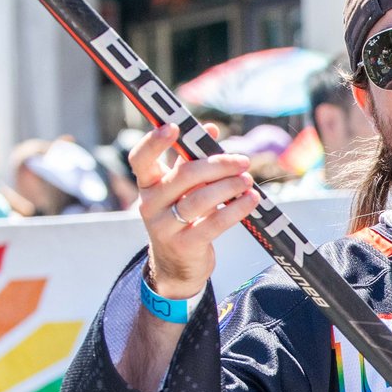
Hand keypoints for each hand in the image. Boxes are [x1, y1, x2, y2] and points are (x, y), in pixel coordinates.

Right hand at [126, 124, 259, 300]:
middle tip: (242, 161)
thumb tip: (210, 128)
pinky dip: (235, 209)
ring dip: (229, 186)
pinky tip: (251, 200)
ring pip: (200, 199)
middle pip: (184, 176)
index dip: (154, 141)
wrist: (177, 266)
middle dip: (217, 165)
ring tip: (247, 180)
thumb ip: (191, 160)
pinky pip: (214, 223)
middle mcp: (150, 204)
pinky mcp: (185, 245)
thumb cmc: (181, 217)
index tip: (175, 126)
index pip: (140, 159)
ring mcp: (165, 226)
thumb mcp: (181, 190)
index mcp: (148, 185)